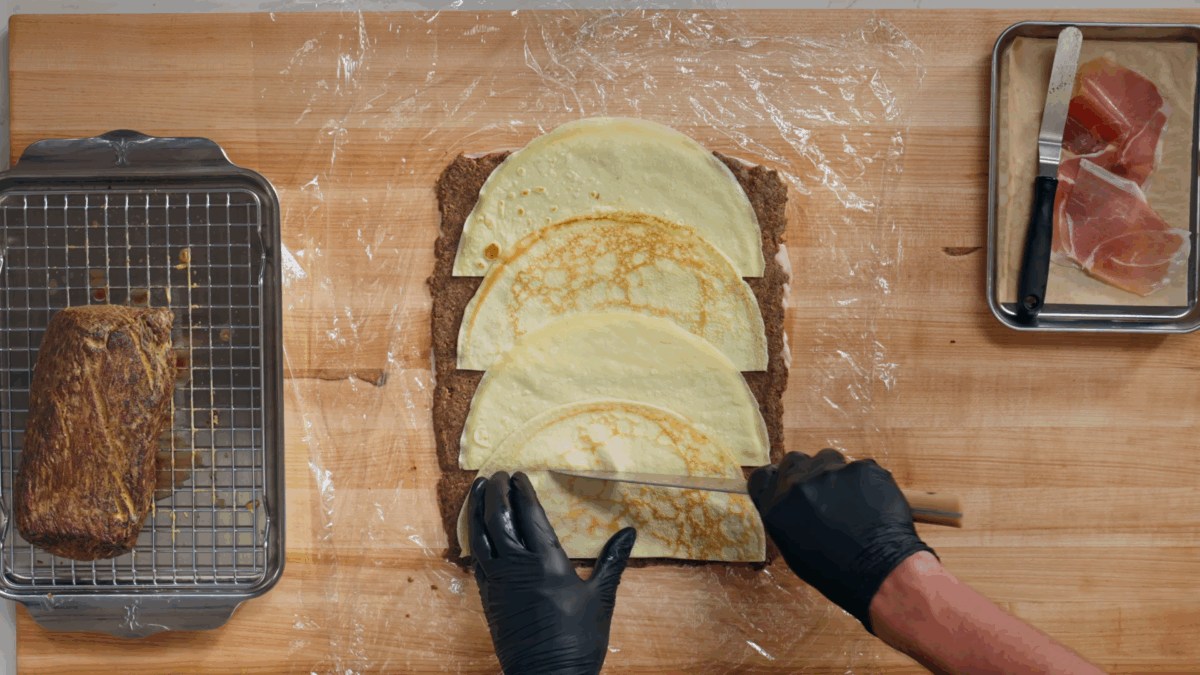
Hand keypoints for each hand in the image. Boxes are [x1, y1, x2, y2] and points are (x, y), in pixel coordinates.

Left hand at [469, 471, 636, 674]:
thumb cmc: (577, 642)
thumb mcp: (601, 599)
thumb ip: (613, 561)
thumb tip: (630, 532)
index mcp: (547, 563)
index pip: (530, 515)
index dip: (523, 492)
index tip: (520, 474)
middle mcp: (517, 567)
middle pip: (499, 518)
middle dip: (498, 492)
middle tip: (499, 475)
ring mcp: (498, 583)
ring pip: (481, 535)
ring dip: (479, 508)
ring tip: (480, 488)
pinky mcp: (488, 598)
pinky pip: (477, 558)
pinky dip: (475, 537)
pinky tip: (478, 529)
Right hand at [747, 449, 935, 632]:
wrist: (879, 573)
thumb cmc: (835, 571)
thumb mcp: (794, 547)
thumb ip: (788, 516)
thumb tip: (793, 501)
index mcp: (776, 506)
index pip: (763, 476)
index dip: (776, 478)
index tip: (786, 484)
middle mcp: (797, 484)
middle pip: (794, 461)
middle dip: (806, 473)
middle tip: (824, 495)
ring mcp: (830, 473)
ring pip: (829, 460)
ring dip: (836, 475)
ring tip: (852, 502)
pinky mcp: (862, 468)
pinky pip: (860, 468)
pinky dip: (865, 483)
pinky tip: (873, 506)